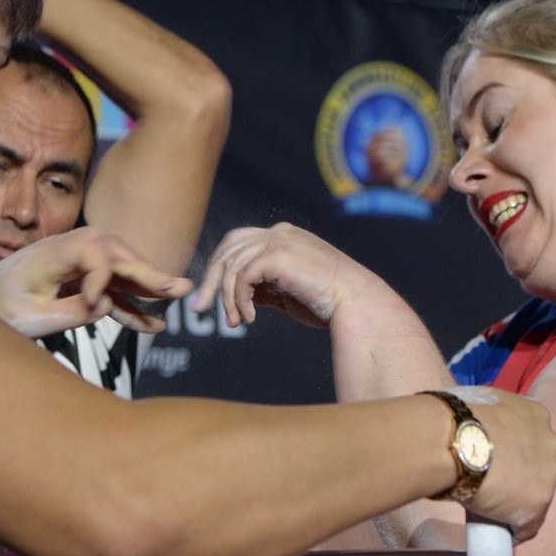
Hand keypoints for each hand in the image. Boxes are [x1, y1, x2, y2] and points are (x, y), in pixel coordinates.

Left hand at [0, 228, 192, 337]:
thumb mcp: (29, 318)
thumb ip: (69, 311)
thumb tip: (105, 304)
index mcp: (51, 252)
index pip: (91, 252)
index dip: (101, 276)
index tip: (96, 305)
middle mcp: (69, 251)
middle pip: (116, 254)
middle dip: (147, 271)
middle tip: (178, 287)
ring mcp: (77, 266)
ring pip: (120, 271)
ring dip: (148, 287)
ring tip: (180, 296)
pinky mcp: (80, 284)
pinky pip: (112, 292)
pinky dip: (131, 307)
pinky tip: (154, 325)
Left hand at [189, 223, 384, 328]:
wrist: (355, 304)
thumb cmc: (327, 303)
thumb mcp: (288, 292)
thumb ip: (263, 287)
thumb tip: (236, 297)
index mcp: (283, 236)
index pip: (237, 242)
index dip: (219, 265)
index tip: (210, 293)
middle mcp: (279, 232)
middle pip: (228, 249)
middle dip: (211, 281)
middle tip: (199, 308)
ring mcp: (279, 240)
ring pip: (232, 266)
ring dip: (227, 298)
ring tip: (234, 323)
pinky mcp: (279, 255)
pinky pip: (242, 277)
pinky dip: (238, 300)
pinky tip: (248, 319)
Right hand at [456, 386, 555, 540]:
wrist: (456, 442)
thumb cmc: (460, 418)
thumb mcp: (485, 405)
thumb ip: (494, 418)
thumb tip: (479, 431)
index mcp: (537, 415)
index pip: (533, 438)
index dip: (516, 450)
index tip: (499, 458)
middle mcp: (551, 444)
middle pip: (540, 466)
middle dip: (523, 474)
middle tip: (495, 481)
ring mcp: (547, 477)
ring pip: (536, 496)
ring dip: (519, 501)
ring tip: (495, 508)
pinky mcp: (536, 506)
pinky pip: (528, 525)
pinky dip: (516, 530)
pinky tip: (502, 534)